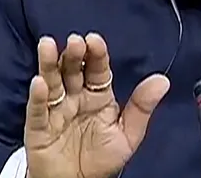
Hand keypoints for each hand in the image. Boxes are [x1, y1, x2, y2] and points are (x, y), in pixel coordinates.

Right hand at [24, 33, 169, 177]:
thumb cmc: (101, 160)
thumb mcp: (127, 135)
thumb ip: (142, 107)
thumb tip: (163, 81)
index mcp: (98, 96)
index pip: (97, 69)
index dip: (96, 54)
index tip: (94, 40)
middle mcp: (75, 97)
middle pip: (73, 70)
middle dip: (73, 55)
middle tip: (75, 42)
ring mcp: (56, 110)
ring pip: (52, 83)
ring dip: (49, 65)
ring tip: (48, 46)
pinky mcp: (39, 127)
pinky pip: (38, 110)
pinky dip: (38, 96)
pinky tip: (39, 83)